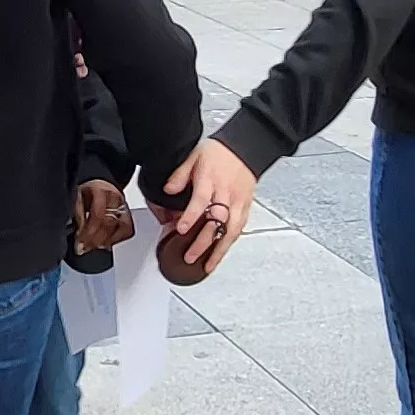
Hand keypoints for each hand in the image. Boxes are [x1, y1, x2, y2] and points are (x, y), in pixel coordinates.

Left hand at [72, 180, 135, 253]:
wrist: (99, 184)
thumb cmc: (87, 191)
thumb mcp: (76, 199)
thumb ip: (79, 216)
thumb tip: (80, 235)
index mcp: (101, 191)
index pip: (98, 215)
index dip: (89, 232)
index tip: (80, 244)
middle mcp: (117, 198)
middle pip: (110, 223)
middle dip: (95, 240)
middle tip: (83, 248)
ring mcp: (125, 207)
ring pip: (122, 229)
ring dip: (106, 242)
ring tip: (92, 246)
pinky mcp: (129, 216)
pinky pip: (127, 231)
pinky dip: (116, 240)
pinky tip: (104, 243)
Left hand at [159, 138, 257, 274]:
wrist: (245, 148)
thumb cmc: (220, 152)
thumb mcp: (194, 156)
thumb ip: (179, 175)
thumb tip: (168, 190)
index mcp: (210, 180)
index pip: (200, 201)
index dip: (191, 217)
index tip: (180, 229)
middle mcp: (225, 194)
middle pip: (216, 222)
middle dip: (203, 242)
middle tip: (190, 256)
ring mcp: (237, 202)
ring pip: (230, 231)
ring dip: (219, 250)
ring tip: (208, 265)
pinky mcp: (245, 208)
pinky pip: (238, 229)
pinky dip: (229, 243)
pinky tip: (221, 253)